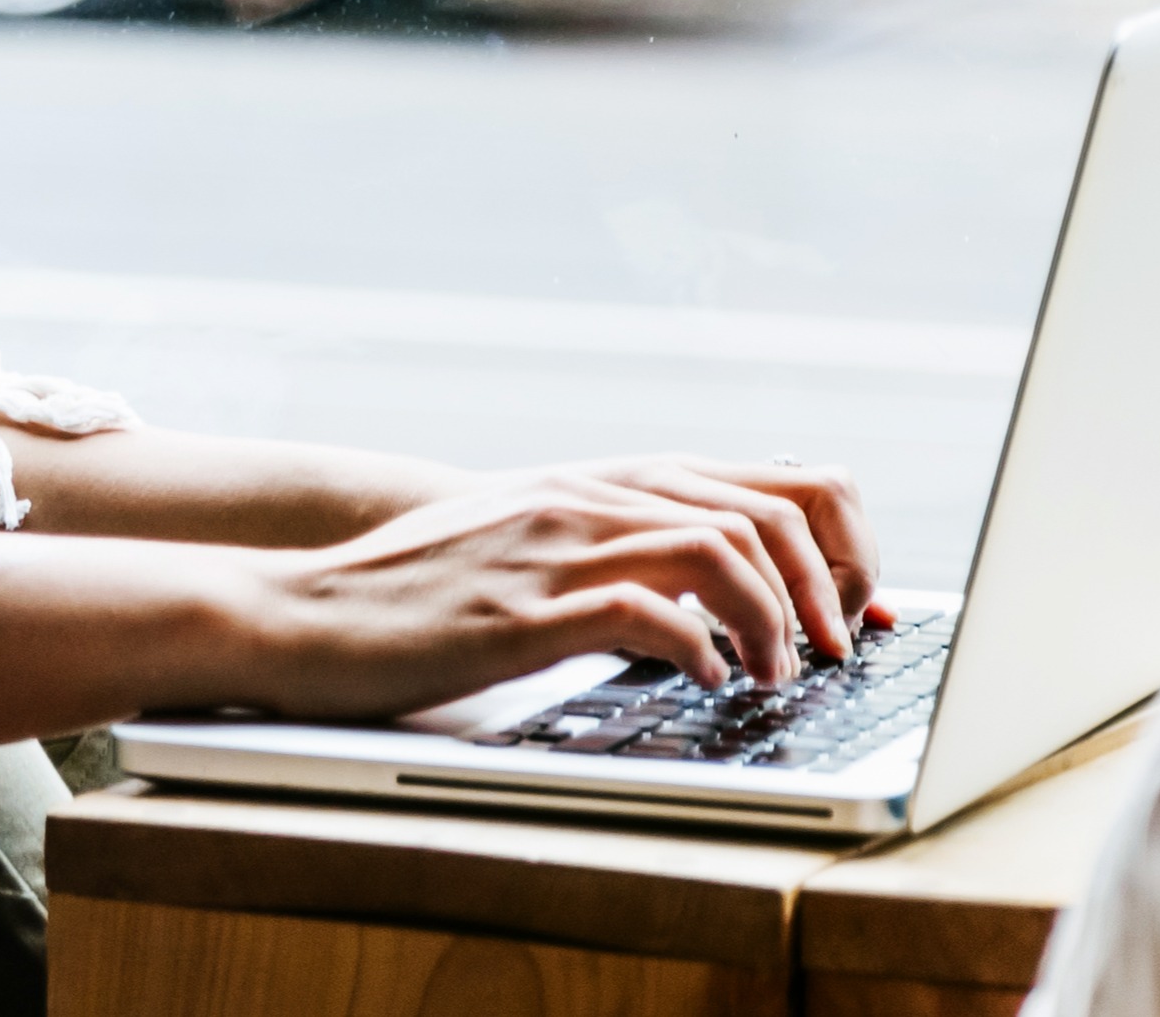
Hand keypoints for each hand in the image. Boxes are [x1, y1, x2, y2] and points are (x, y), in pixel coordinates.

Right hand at [232, 461, 871, 716]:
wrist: (301, 606)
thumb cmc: (416, 594)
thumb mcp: (529, 551)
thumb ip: (614, 555)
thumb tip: (714, 602)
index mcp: (601, 484)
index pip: (769, 479)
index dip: (840, 543)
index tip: (857, 608)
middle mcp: (588, 500)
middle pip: (764, 511)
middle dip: (825, 589)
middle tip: (832, 654)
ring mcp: (554, 549)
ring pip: (719, 550)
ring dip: (773, 620)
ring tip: (773, 674)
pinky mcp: (521, 611)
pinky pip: (643, 612)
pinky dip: (697, 648)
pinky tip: (701, 680)